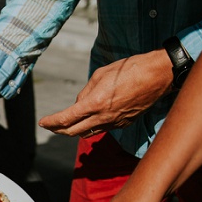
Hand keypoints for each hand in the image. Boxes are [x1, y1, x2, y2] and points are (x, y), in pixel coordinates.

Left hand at [38, 50, 172, 136]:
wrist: (158, 76)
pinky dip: (93, 125)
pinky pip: (103, 128)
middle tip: (50, 126)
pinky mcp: (124, 124)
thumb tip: (78, 105)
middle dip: (59, 130)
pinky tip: (92, 117)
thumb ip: (86, 92)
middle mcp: (104, 117)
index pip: (66, 119)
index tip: (43, 122)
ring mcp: (115, 123)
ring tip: (67, 123)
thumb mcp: (100, 75)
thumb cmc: (129, 69)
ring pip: (88, 132)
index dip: (52, 122)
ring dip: (75, 129)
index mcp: (95, 103)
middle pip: (73, 132)